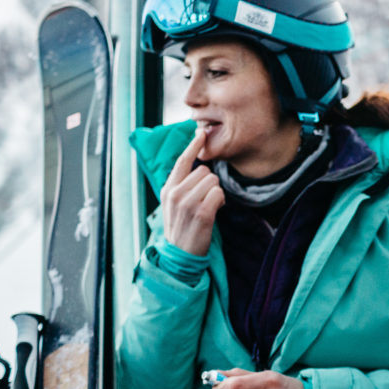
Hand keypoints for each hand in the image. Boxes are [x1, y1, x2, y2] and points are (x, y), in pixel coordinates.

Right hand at [160, 130, 224, 255]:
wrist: (180, 255)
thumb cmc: (182, 228)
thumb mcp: (173, 205)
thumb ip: (181, 186)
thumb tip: (198, 166)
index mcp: (167, 190)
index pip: (181, 162)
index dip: (193, 146)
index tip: (201, 133)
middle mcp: (175, 194)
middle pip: (204, 171)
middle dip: (210, 183)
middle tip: (205, 200)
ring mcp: (187, 203)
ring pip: (213, 181)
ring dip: (216, 193)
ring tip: (208, 207)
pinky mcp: (201, 213)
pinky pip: (219, 194)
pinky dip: (221, 201)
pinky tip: (214, 211)